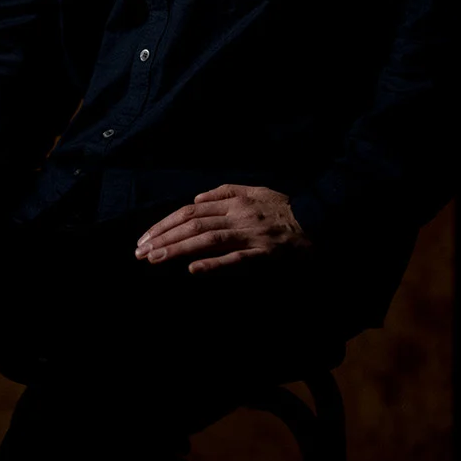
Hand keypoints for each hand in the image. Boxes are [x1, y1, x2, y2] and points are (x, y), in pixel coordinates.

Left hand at [135, 184, 307, 273]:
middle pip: (193, 224)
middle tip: (141, 251)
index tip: (146, 237)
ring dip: (178, 249)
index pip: (190, 211)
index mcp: (233, 201)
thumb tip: (196, 197)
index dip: (165, 224)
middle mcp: (238, 215)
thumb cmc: (283, 207)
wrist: (319, 219)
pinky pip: (236, 259)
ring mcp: (250, 235)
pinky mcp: (264, 254)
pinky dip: (213, 264)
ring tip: (155, 259)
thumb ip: (224, 192)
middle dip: (163, 238)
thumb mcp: (254, 190)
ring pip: (208, 239)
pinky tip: (193, 270)